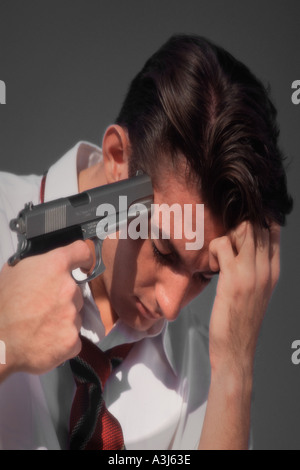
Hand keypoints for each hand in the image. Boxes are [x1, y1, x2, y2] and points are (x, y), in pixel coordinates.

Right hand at [0, 241, 92, 377]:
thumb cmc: (2, 307)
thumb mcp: (13, 271)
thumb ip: (38, 264)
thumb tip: (47, 264)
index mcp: (54, 267)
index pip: (81, 252)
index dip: (83, 258)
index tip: (84, 263)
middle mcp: (68, 288)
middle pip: (76, 289)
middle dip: (63, 297)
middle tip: (43, 305)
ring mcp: (71, 314)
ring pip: (75, 313)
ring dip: (63, 318)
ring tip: (40, 323)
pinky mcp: (72, 338)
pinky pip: (73, 336)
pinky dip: (62, 339)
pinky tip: (44, 338)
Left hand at [208, 221, 279, 373]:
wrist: (236, 350)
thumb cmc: (240, 321)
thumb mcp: (254, 292)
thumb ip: (254, 269)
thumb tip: (240, 248)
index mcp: (273, 271)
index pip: (271, 230)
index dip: (254, 222)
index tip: (235, 231)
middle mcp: (266, 268)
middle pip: (257, 225)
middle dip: (236, 227)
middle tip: (223, 245)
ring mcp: (252, 272)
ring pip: (243, 229)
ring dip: (226, 236)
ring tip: (218, 256)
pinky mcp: (234, 278)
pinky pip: (222, 244)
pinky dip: (212, 250)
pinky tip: (211, 267)